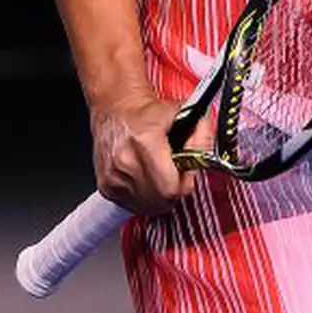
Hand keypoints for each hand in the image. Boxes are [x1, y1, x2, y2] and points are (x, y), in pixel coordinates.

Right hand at [90, 91, 211, 215]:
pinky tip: (146, 177)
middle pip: (161, 200)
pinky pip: (133, 205)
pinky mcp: (106, 186)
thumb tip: (205, 159)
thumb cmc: (147, 111)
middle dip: (175, 190)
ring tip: (161, 173)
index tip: (188, 171)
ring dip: (159, 196)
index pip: (172, 187)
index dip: (186, 182)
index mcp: (145, 141)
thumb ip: (202, 135)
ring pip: (148, 206)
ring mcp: (113, 176)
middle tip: (177, 173)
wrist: (116, 106)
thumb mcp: (183, 112)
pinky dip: (144, 197)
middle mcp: (126, 161)